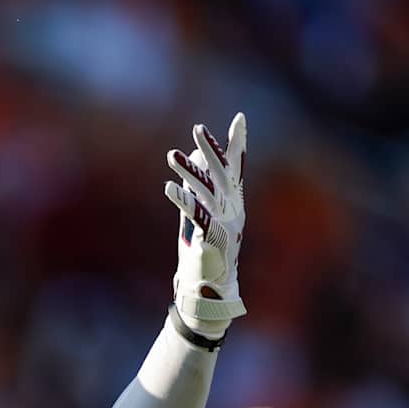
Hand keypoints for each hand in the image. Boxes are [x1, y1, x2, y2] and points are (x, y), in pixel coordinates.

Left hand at [165, 113, 246, 336]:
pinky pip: (197, 214)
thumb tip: (193, 158)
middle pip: (222, 173)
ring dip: (188, 171)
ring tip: (170, 155)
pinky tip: (168, 187)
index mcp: (235, 203)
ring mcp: (225, 224)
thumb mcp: (203, 215)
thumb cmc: (205, 250)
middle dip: (211, 149)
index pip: (237, 168)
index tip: (240, 119)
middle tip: (198, 128)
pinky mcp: (212, 238)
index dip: (237, 144)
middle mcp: (234, 210)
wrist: (211, 287)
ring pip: (206, 191)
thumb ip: (198, 187)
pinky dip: (183, 200)